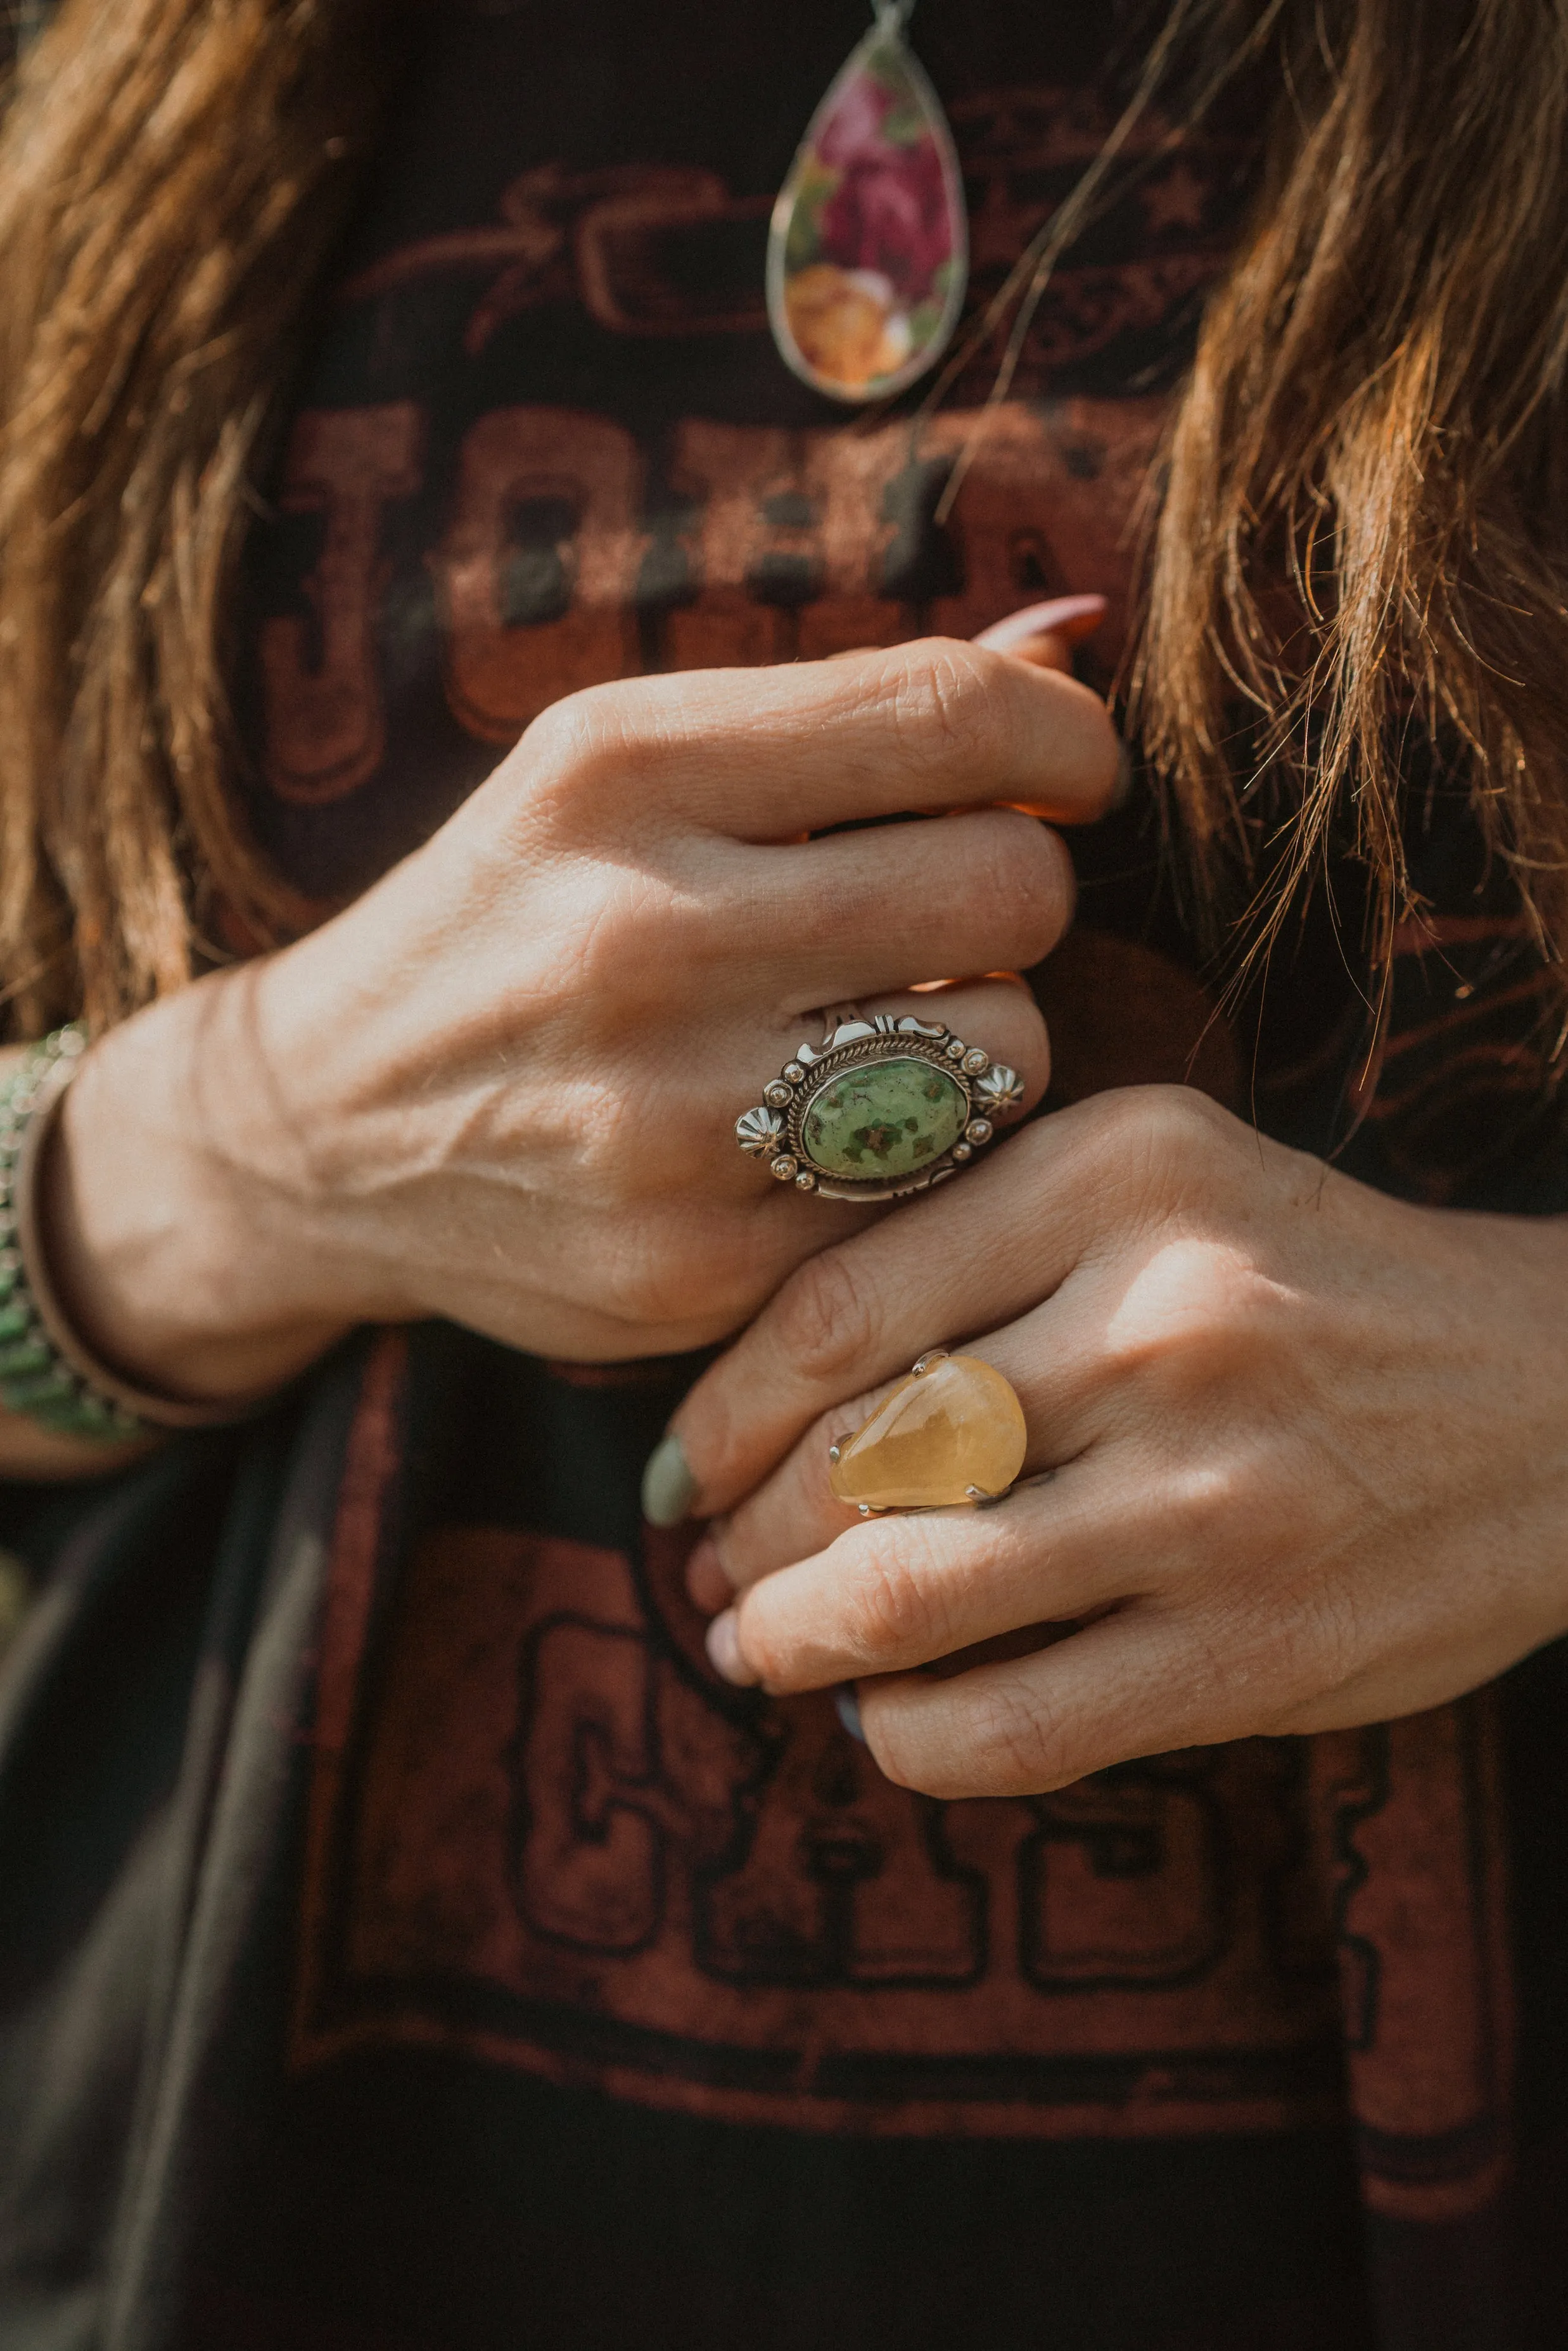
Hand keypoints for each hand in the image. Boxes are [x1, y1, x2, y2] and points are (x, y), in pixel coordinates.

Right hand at [38, 635, 1117, 1410]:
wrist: (323, 1133)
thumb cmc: (518, 914)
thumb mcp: (619, 763)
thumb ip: (848, 706)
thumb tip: (1079, 642)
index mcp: (621, 768)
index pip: (956, 715)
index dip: (1067, 742)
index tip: (1069, 773)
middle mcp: (639, 936)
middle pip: (1012, 887)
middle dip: (1018, 891)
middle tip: (953, 915)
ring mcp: (669, 1118)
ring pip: (1008, 1052)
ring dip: (985, 1036)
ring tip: (884, 1028)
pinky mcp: (702, 1264)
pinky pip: (937, 1188)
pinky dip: (921, 1157)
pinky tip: (831, 1135)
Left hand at [666, 1088, 1567, 1795]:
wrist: (1562, 1404)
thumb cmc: (1319, 1290)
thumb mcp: (1163, 1190)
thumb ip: (984, 1249)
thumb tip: (760, 1397)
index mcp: (1124, 1172)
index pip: (834, 1306)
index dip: (717, 1411)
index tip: (677, 1465)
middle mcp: (1163, 1321)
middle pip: (853, 1455)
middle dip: (741, 1538)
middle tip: (709, 1568)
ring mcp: (1213, 1497)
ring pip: (907, 1595)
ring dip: (790, 1642)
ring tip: (755, 1647)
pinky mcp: (1256, 1651)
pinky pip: (1011, 1728)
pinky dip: (907, 1740)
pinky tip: (883, 1721)